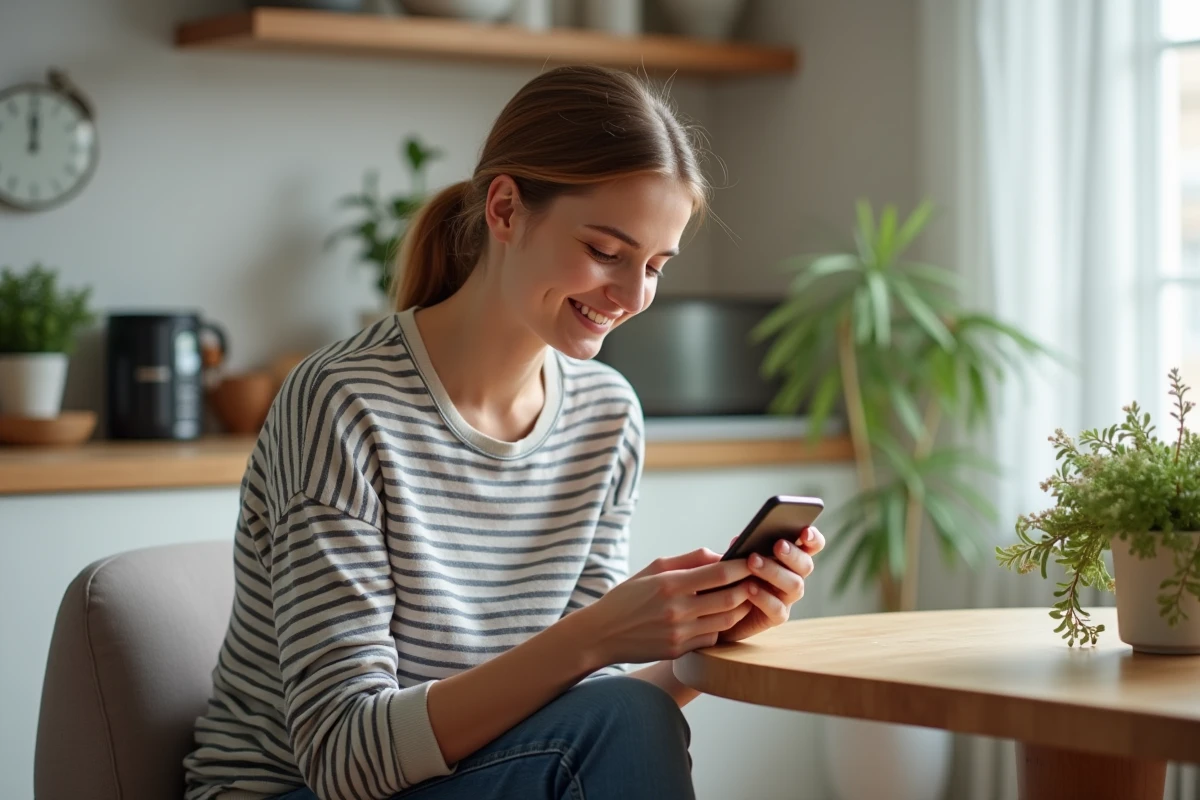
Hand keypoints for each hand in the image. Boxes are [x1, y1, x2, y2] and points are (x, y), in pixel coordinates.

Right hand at [579, 548, 754, 664]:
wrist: (602, 633)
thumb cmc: (628, 596)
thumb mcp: (653, 569)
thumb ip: (689, 560)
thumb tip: (720, 555)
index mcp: (670, 584)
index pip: (719, 573)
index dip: (742, 566)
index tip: (753, 559)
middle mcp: (677, 610)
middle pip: (730, 598)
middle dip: (749, 587)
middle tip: (757, 579)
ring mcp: (679, 633)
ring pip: (727, 620)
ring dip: (741, 608)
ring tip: (744, 597)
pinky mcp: (679, 650)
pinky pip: (712, 637)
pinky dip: (721, 626)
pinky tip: (720, 616)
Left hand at [719, 526, 825, 642]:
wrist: (721, 611)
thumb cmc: (732, 578)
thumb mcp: (735, 558)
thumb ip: (742, 548)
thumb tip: (740, 539)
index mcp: (789, 558)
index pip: (811, 546)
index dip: (813, 538)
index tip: (805, 531)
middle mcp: (794, 577)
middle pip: (806, 565)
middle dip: (793, 554)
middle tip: (778, 545)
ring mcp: (787, 598)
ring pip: (795, 585)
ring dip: (774, 571)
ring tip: (753, 562)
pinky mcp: (777, 617)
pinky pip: (777, 608)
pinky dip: (764, 597)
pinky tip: (749, 587)